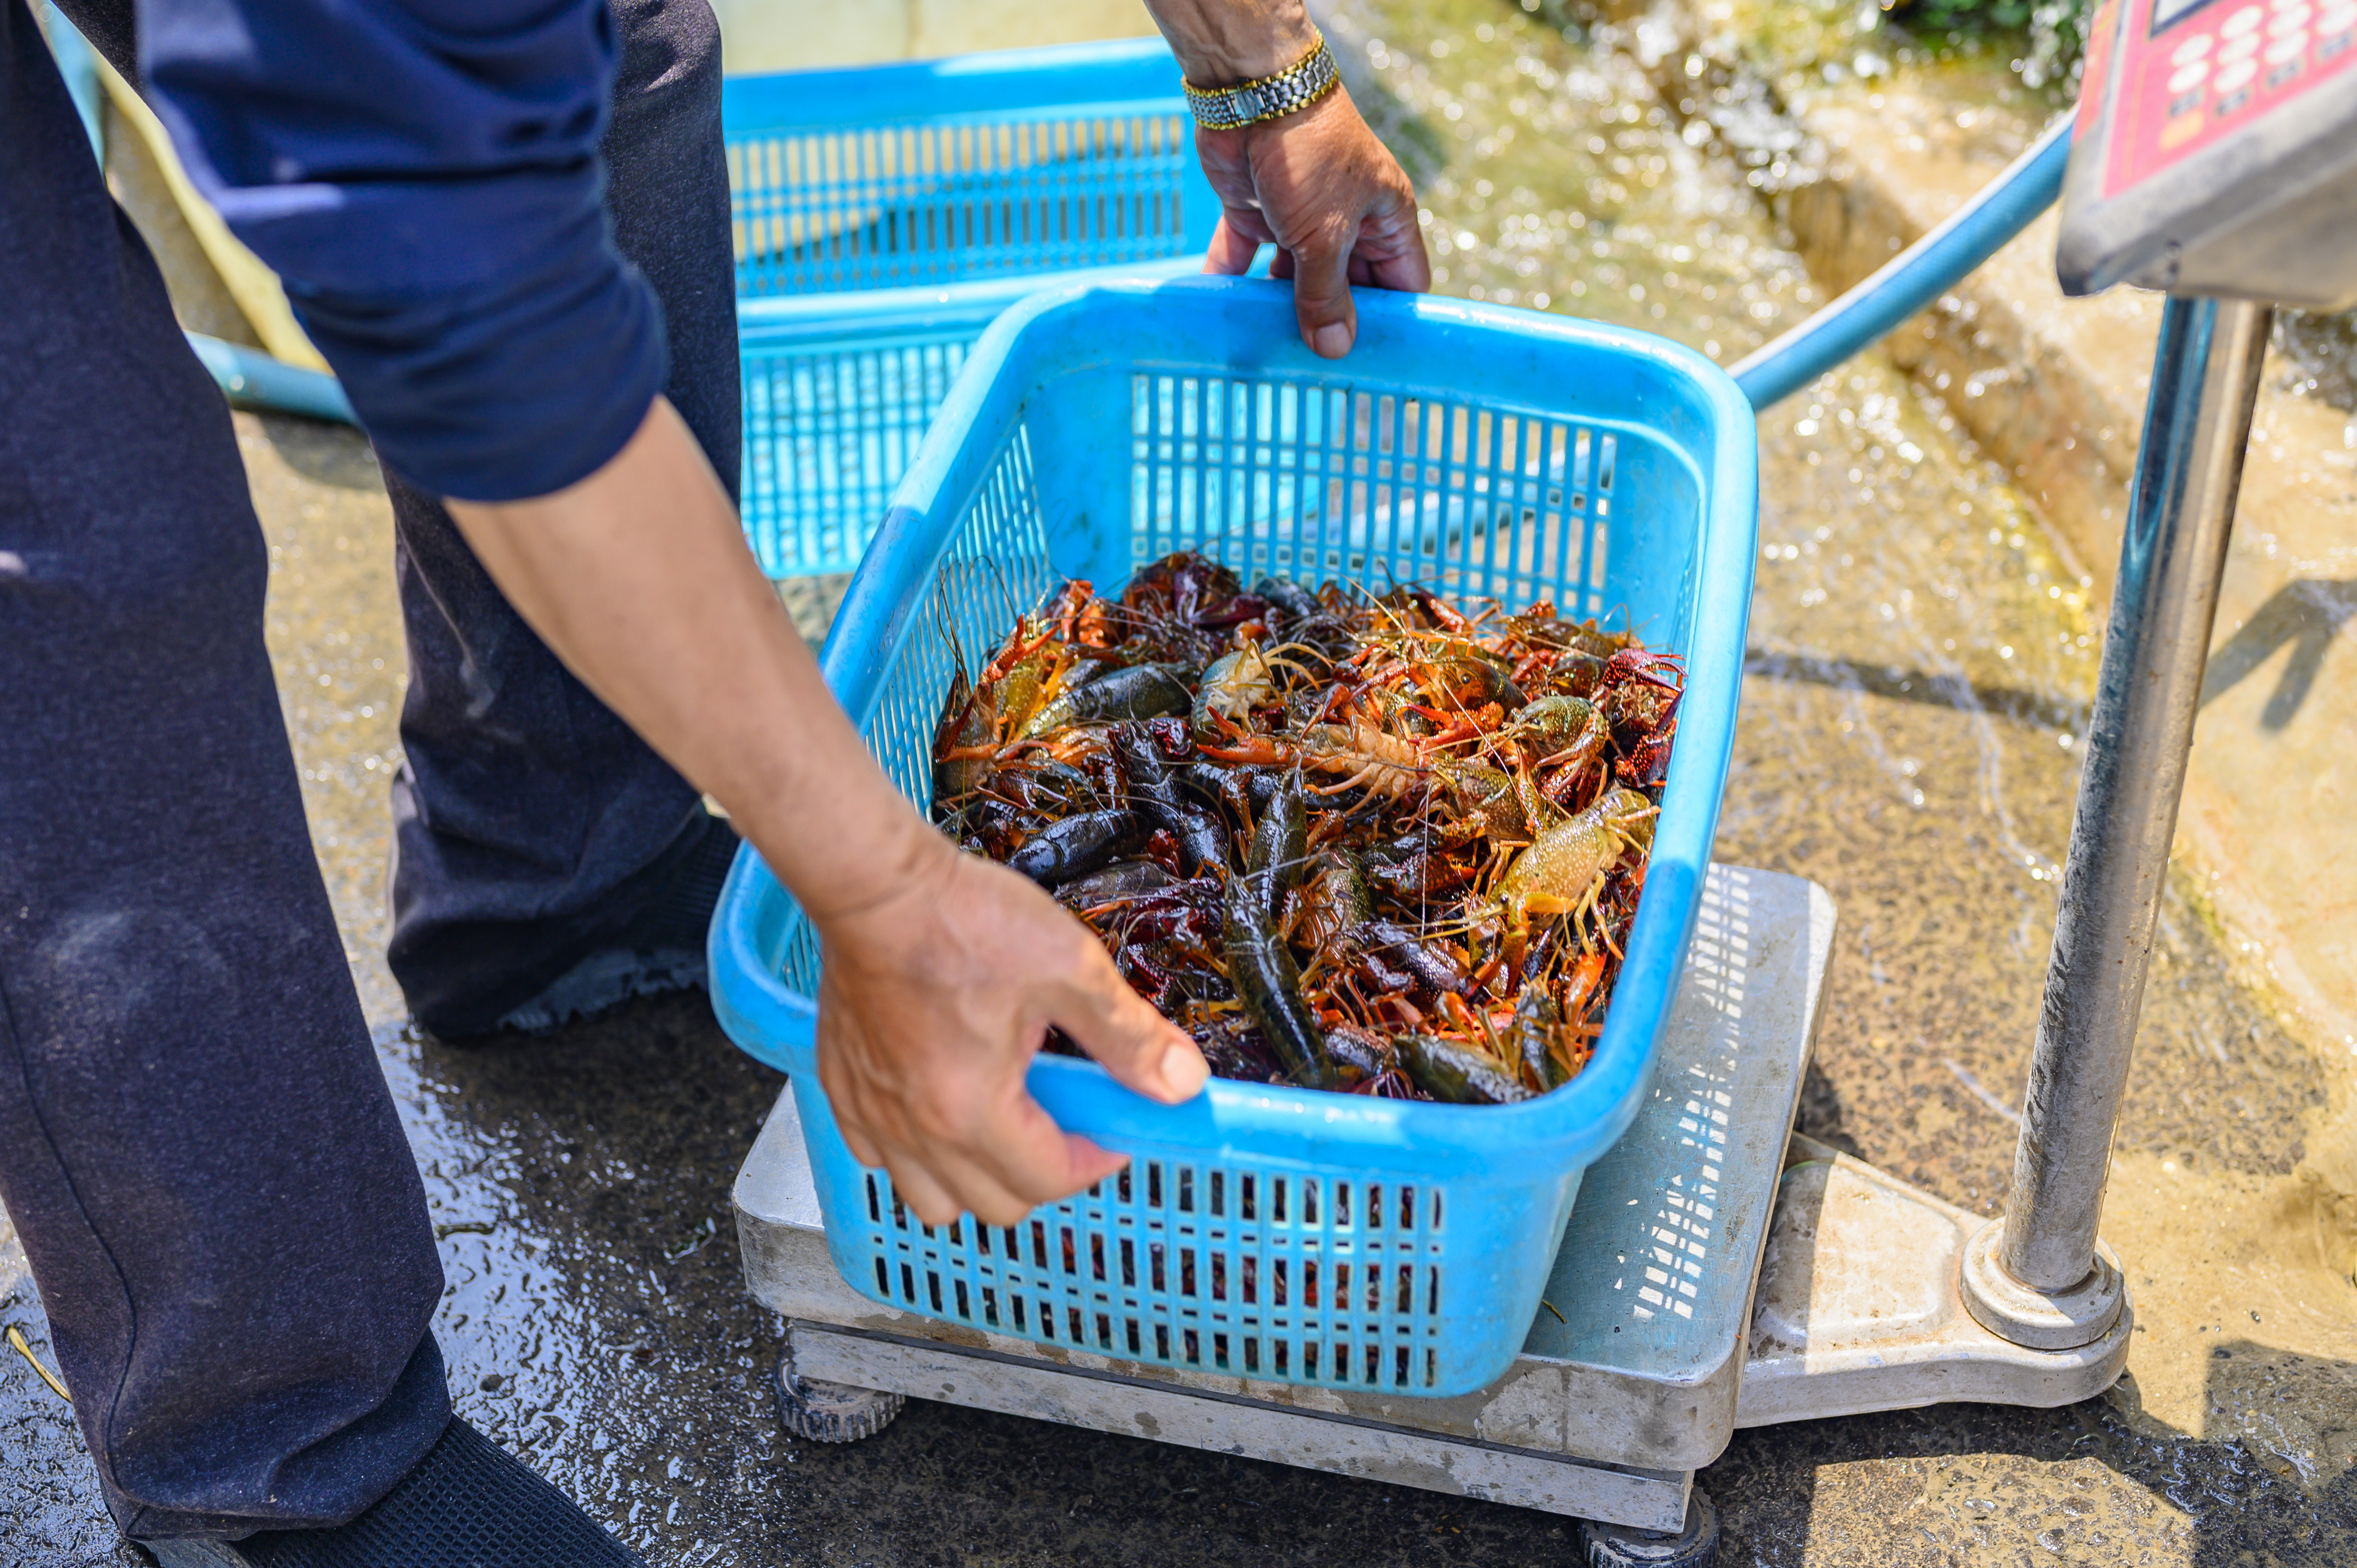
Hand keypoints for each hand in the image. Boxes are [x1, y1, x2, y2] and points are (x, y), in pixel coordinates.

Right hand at [811, 832, 1209, 1227]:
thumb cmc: (964, 919)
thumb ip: (1129, 1037)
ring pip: (930, 1199)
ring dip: (976, 1180)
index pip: (1048, 1181)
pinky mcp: (841, 1088)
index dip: (1095, 1161)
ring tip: (1003, 1122)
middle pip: (994, 1206)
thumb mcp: (1071, 970)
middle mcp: (915, 1130)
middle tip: (1066, 1121)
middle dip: (1044, 1174)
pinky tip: (941, 1104)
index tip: (1112, 1129)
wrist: (876, 883)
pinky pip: (878, 1159)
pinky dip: (915, 1153)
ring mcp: (871, 1113)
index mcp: (973, 1111)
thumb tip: (1183, 1083)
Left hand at [1196, 87, 1430, 357]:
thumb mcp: (1325, 234)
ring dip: (1280, 311)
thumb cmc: (1309, 155)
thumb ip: (1326, 294)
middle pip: (1346, 289)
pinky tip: (1222, 315)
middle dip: (1329, 325)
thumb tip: (1335, 350)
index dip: (1390, 323)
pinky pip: (1248, 258)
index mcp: (1386, 220)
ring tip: (1269, 354)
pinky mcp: (1258, 213)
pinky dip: (1234, 283)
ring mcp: (1302, 218)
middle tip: (1313, 372)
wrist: (1252, 93)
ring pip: (1295, 280)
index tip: (1372, 367)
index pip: (1401, 284)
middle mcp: (1348, 222)